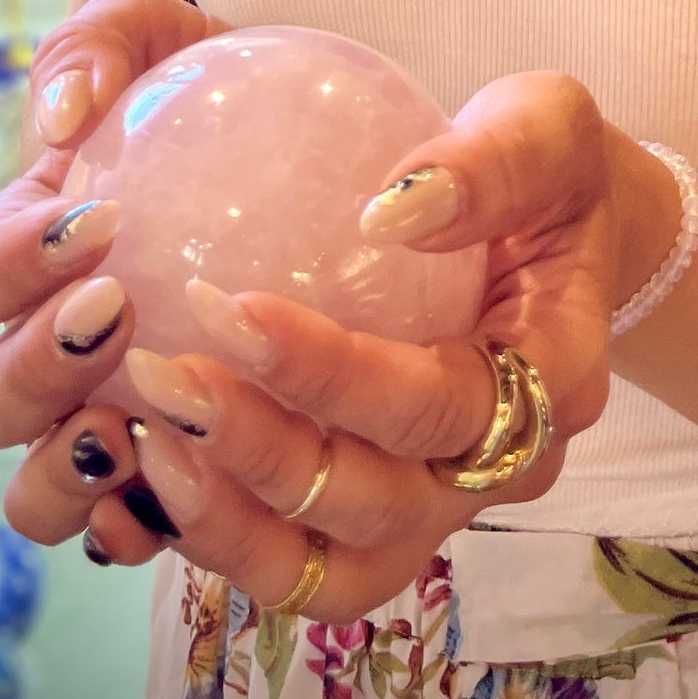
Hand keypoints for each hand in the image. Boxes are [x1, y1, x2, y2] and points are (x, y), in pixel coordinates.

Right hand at [0, 0, 224, 553]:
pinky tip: (184, 505)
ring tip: (128, 432)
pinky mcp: (173, 469)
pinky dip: (139, 531)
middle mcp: (47, 349)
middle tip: (116, 313)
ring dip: (64, 474)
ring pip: (39, 489)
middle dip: (33, 372)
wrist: (291, 127)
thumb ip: (95, 46)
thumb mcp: (155, 29)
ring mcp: (100, 418)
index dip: (9, 265)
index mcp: (26, 252)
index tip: (91, 223)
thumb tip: (61, 116)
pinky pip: (135, 528)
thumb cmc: (202, 73)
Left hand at [110, 71, 647, 617]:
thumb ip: (491, 162)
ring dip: (227, 522)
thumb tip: (392, 209)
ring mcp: (433, 506)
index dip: (331, 374)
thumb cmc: (547, 168)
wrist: (558, 230)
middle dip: (260, 454)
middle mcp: (496, 469)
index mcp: (550, 381)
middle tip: (161, 374)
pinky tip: (139, 464)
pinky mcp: (372, 517)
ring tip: (140, 438)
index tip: (231, 305)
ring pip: (327, 572)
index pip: (437, 406)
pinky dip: (213, 532)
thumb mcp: (546, 126)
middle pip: (375, 510)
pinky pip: (291, 562)